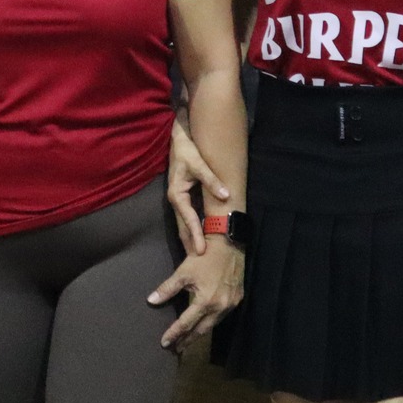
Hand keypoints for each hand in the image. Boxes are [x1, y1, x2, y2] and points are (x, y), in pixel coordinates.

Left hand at [148, 236, 243, 351]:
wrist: (230, 245)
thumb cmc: (204, 257)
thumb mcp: (183, 272)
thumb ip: (167, 289)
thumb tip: (150, 301)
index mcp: (205, 301)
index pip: (186, 323)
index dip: (175, 333)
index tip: (164, 343)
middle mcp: (220, 307)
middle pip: (201, 330)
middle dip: (188, 340)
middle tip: (176, 349)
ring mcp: (230, 305)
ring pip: (212, 325)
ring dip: (199, 333)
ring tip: (187, 340)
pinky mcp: (237, 300)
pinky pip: (221, 316)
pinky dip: (210, 322)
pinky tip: (203, 324)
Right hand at [166, 115, 229, 256]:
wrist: (177, 138)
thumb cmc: (186, 150)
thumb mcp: (199, 163)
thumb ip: (211, 180)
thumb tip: (225, 196)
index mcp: (177, 194)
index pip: (189, 219)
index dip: (196, 235)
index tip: (201, 251)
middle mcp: (176, 200)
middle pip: (184, 227)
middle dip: (191, 244)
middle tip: (200, 263)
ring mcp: (178, 200)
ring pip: (184, 224)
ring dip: (191, 239)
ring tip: (199, 256)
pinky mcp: (182, 198)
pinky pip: (188, 218)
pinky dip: (193, 229)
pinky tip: (199, 238)